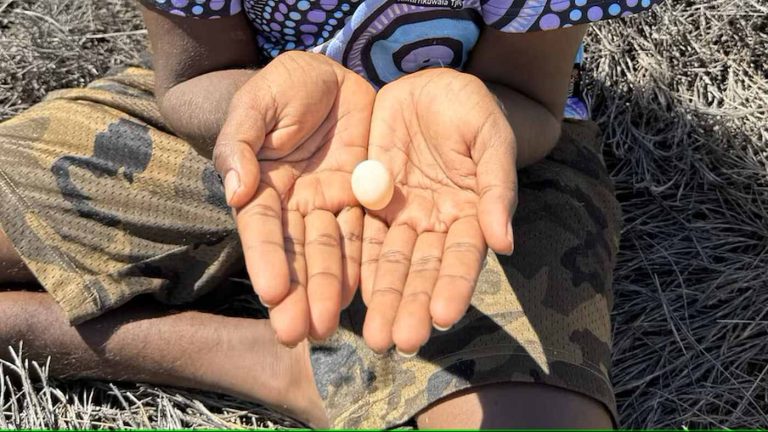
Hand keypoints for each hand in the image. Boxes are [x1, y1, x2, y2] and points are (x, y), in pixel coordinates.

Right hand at [214, 51, 375, 344]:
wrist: (331, 74)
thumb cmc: (285, 84)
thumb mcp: (257, 103)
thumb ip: (241, 142)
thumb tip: (235, 191)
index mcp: (264, 185)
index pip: (264, 228)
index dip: (267, 259)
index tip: (272, 293)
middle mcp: (296, 203)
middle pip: (297, 252)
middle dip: (297, 292)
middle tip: (298, 332)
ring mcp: (331, 203)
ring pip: (330, 252)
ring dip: (327, 289)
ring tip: (327, 326)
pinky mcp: (364, 198)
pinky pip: (365, 234)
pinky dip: (362, 265)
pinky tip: (360, 295)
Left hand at [361, 68, 517, 354]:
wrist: (430, 87)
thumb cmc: (472, 109)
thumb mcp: (489, 138)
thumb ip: (495, 187)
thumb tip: (506, 243)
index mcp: (470, 213)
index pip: (462, 257)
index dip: (453, 285)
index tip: (442, 317)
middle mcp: (435, 224)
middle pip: (422, 270)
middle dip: (410, 305)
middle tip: (398, 341)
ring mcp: (402, 215)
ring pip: (389, 262)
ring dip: (382, 298)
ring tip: (373, 336)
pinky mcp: (370, 201)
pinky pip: (359, 235)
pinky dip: (354, 264)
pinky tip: (346, 294)